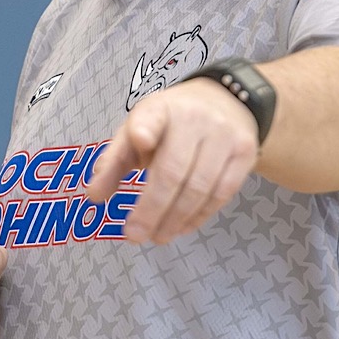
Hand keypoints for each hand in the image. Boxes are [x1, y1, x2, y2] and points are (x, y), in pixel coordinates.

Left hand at [84, 78, 259, 243]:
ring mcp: (224, 135)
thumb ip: (115, 161)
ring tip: (158, 236)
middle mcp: (195, 118)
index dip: (146, 127)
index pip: (153, 115)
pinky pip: (221, 193)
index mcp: (161, 108)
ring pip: (199, 187)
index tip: (140, 137)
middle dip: (152, 208)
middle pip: (173, 170)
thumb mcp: (140, 129)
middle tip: (135, 235)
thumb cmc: (172, 123)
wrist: (228, 102)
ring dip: (176, 219)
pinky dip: (199, 216)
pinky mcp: (244, 153)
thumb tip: (94, 197)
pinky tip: (182, 227)